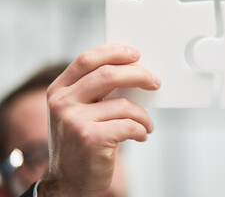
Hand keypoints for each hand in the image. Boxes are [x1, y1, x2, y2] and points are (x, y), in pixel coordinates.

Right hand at [38, 44, 160, 196]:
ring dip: (143, 115)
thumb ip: (95, 91)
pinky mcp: (91, 139)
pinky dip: (141, 130)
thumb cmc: (79, 143)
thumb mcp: (77, 112)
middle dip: (138, 75)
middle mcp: (62, 102)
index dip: (113, 52)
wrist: (68, 183)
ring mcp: (75, 121)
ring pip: (124, 104)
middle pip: (108, 74)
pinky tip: (141, 136)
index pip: (87, 59)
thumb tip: (132, 73)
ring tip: (146, 124)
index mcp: (59, 90)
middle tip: (154, 81)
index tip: (135, 54)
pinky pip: (129, 125)